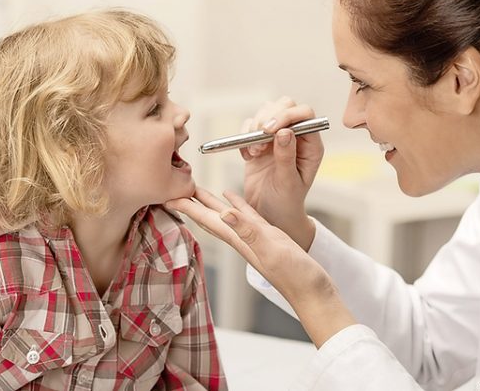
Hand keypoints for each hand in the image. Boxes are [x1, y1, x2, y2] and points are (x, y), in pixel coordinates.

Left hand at [167, 187, 355, 345]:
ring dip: (210, 202)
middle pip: (210, 216)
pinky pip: (246, 215)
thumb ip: (249, 231)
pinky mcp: (267, 235)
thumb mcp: (271, 249)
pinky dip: (236, 204)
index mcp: (239, 240)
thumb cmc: (295, 275)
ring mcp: (254, 237)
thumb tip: (224, 213)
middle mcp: (242, 238)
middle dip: (191, 202)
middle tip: (173, 186)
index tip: (165, 196)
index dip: (186, 207)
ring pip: (225, 214)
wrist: (314, 292)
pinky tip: (231, 196)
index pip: (207, 220)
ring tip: (195, 187)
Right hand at [240, 97, 323, 249]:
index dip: (287, 115)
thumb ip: (287, 157)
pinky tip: (248, 157)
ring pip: (266, 111)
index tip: (269, 130)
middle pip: (285, 105)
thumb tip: (285, 131)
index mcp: (311, 145)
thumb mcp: (288, 183)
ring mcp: (277, 138)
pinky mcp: (259, 142)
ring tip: (254, 151)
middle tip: (259, 137)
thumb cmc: (285, 203)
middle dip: (268, 117)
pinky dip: (243, 137)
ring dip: (254, 127)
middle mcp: (296, 137)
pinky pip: (249, 126)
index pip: (305, 115)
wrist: (269, 215)